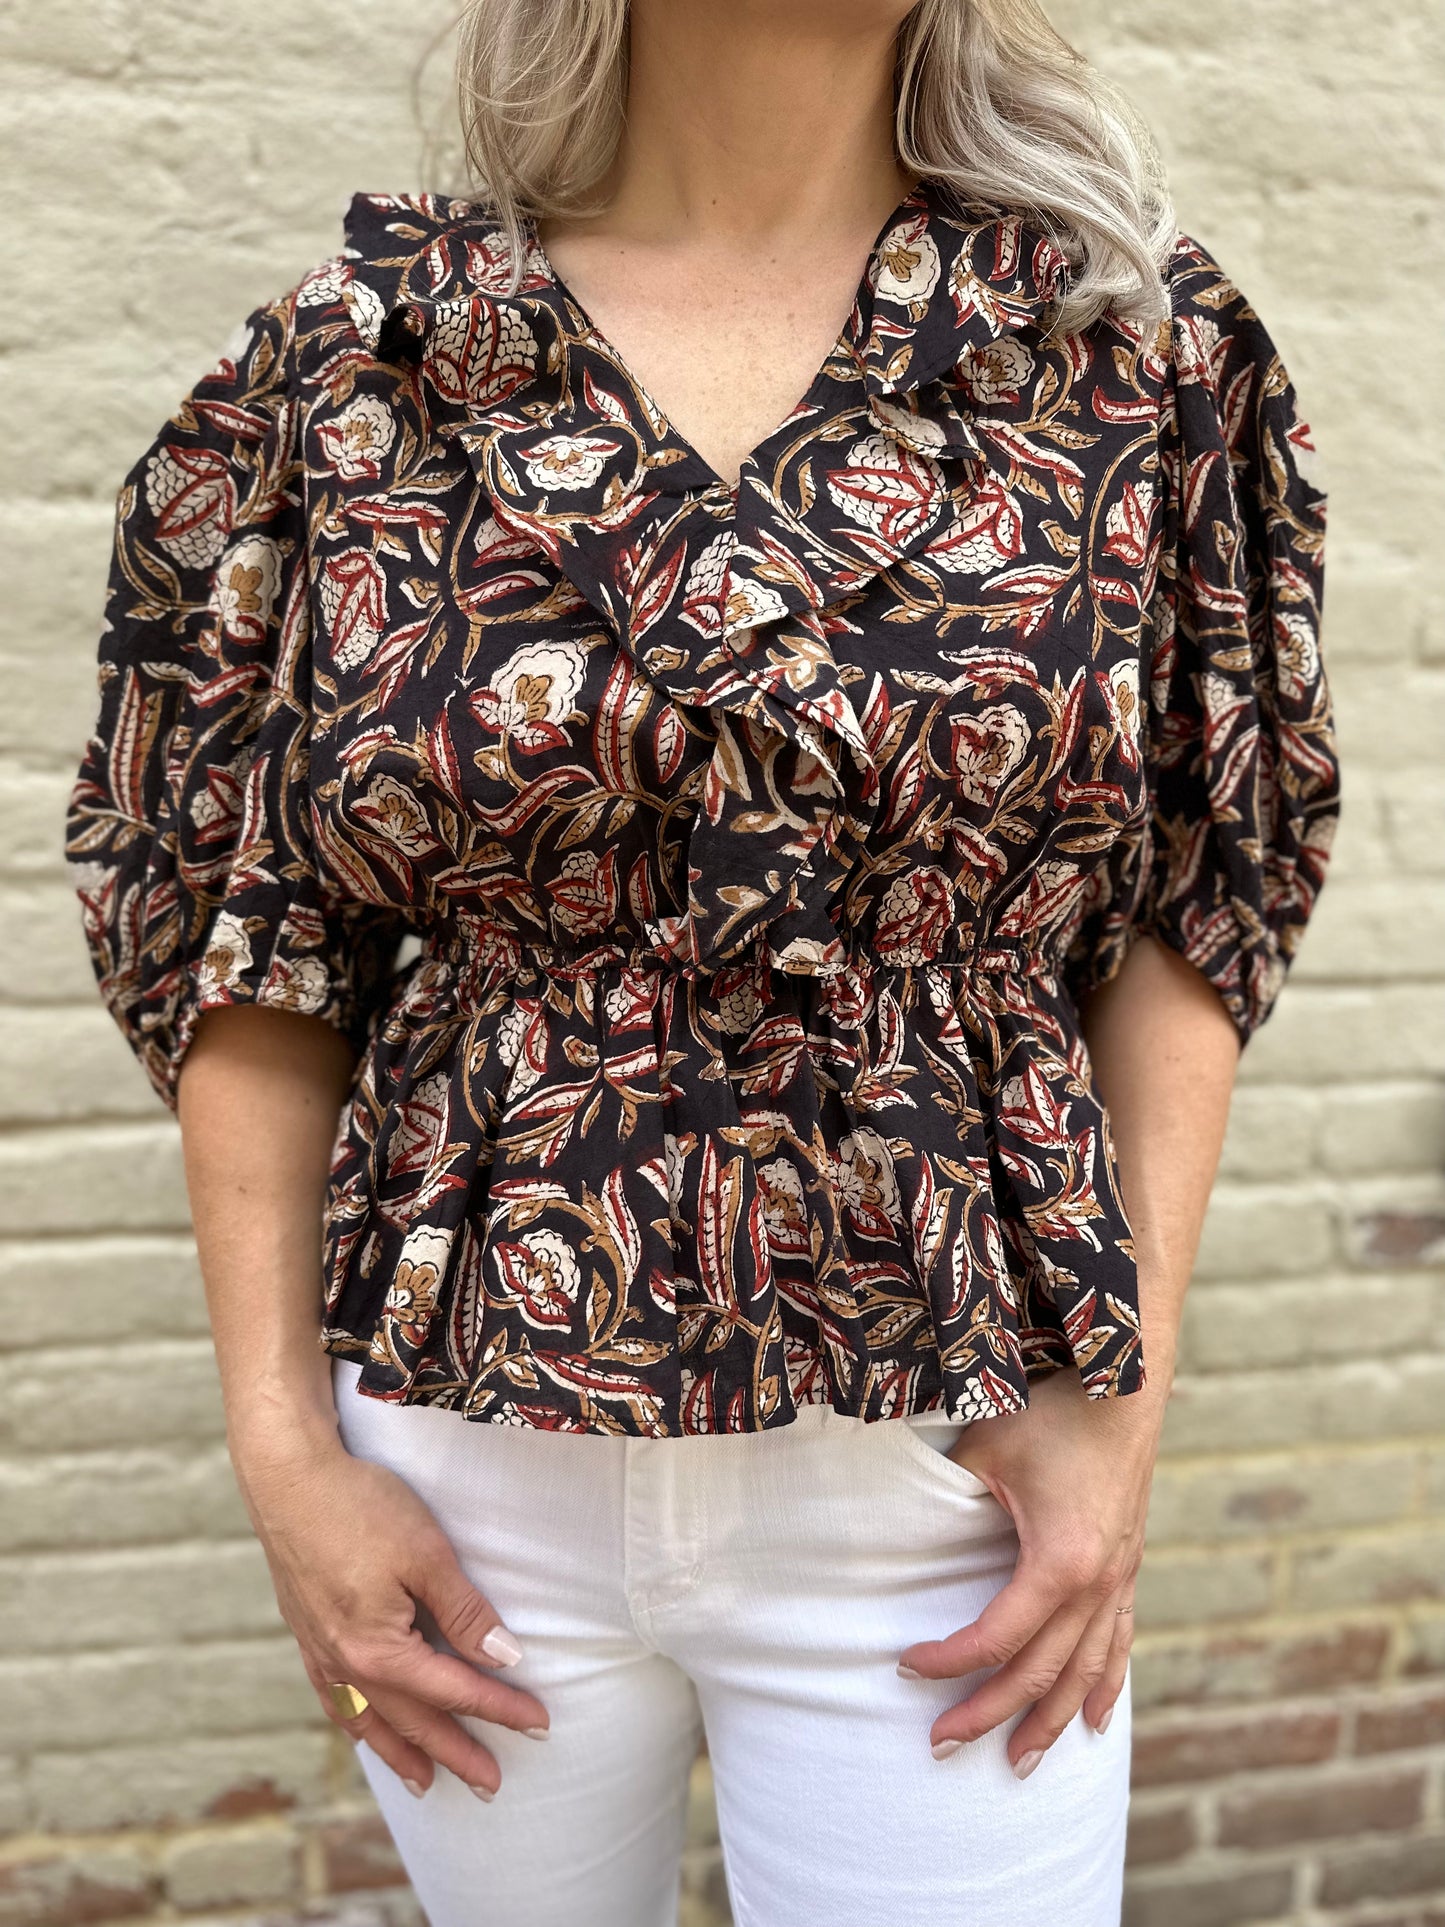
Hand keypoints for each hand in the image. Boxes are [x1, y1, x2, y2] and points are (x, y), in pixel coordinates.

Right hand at [232, 1418, 547, 1799]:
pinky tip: (367, 1730)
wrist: (289, 1480)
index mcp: (380, 1651)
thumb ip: (465, 1612)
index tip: (539, 1724)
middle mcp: (346, 1665)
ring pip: (370, 1721)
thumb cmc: (360, 1508)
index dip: (500, 1708)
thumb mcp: (426, 1555)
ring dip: (402, 1754)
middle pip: (414, 1721)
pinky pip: (335, 1700)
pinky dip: (358, 1724)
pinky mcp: (306, 1635)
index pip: (455, 1690)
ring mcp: (321, 1654)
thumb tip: (502, 1657)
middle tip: (492, 1785)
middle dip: (456, 1752)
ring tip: (427, 1783)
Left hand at [897, 1358, 1168, 1776]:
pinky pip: (1120, 1645)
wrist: (1124, 1386)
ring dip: (1051, 1723)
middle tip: (942, 1746)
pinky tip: (1097, 1724)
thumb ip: (946, 1494)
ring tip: (1018, 1764)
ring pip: (1084, 1673)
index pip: (995, 1639)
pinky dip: (1106, 1689)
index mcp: (1058, 1565)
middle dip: (988, 1715)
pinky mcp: (1130, 1569)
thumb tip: (900, 1520)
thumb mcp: (986, 1448)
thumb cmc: (1051, 1413)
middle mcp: (1096, 1586)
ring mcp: (1119, 1582)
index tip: (905, 1666)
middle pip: (1038, 1673)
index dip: (947, 1661)